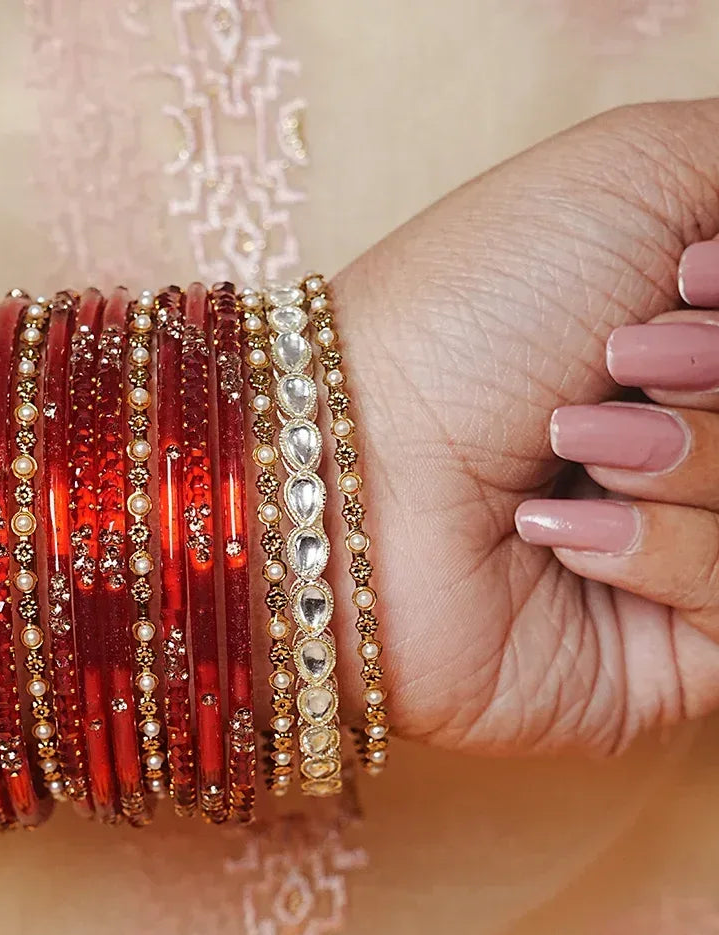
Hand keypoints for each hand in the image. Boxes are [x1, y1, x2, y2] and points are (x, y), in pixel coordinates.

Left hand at [331, 99, 718, 755]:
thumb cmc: (468, 311)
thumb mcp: (633, 175)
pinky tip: (553, 536)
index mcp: (691, 351)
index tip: (684, 273)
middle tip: (621, 360)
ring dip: (692, 458)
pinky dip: (661, 551)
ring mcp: (678, 558)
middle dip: (717, 375)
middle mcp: (689, 453)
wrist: (347, 458)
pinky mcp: (666, 664)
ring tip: (572, 447)